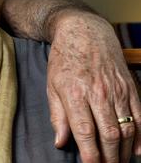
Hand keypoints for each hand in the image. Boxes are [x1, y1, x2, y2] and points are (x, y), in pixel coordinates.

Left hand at [47, 10, 140, 161]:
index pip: (85, 131)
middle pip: (109, 134)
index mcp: (75, 93)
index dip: (90, 154)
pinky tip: (136, 150)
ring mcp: (117, 90)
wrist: (84, 32)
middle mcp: (98, 93)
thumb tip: (61, 142)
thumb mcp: (51, 85)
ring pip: (126, 129)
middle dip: (109, 158)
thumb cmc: (64, 60)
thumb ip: (57, 116)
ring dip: (124, 151)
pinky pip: (140, 116)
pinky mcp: (130, 87)